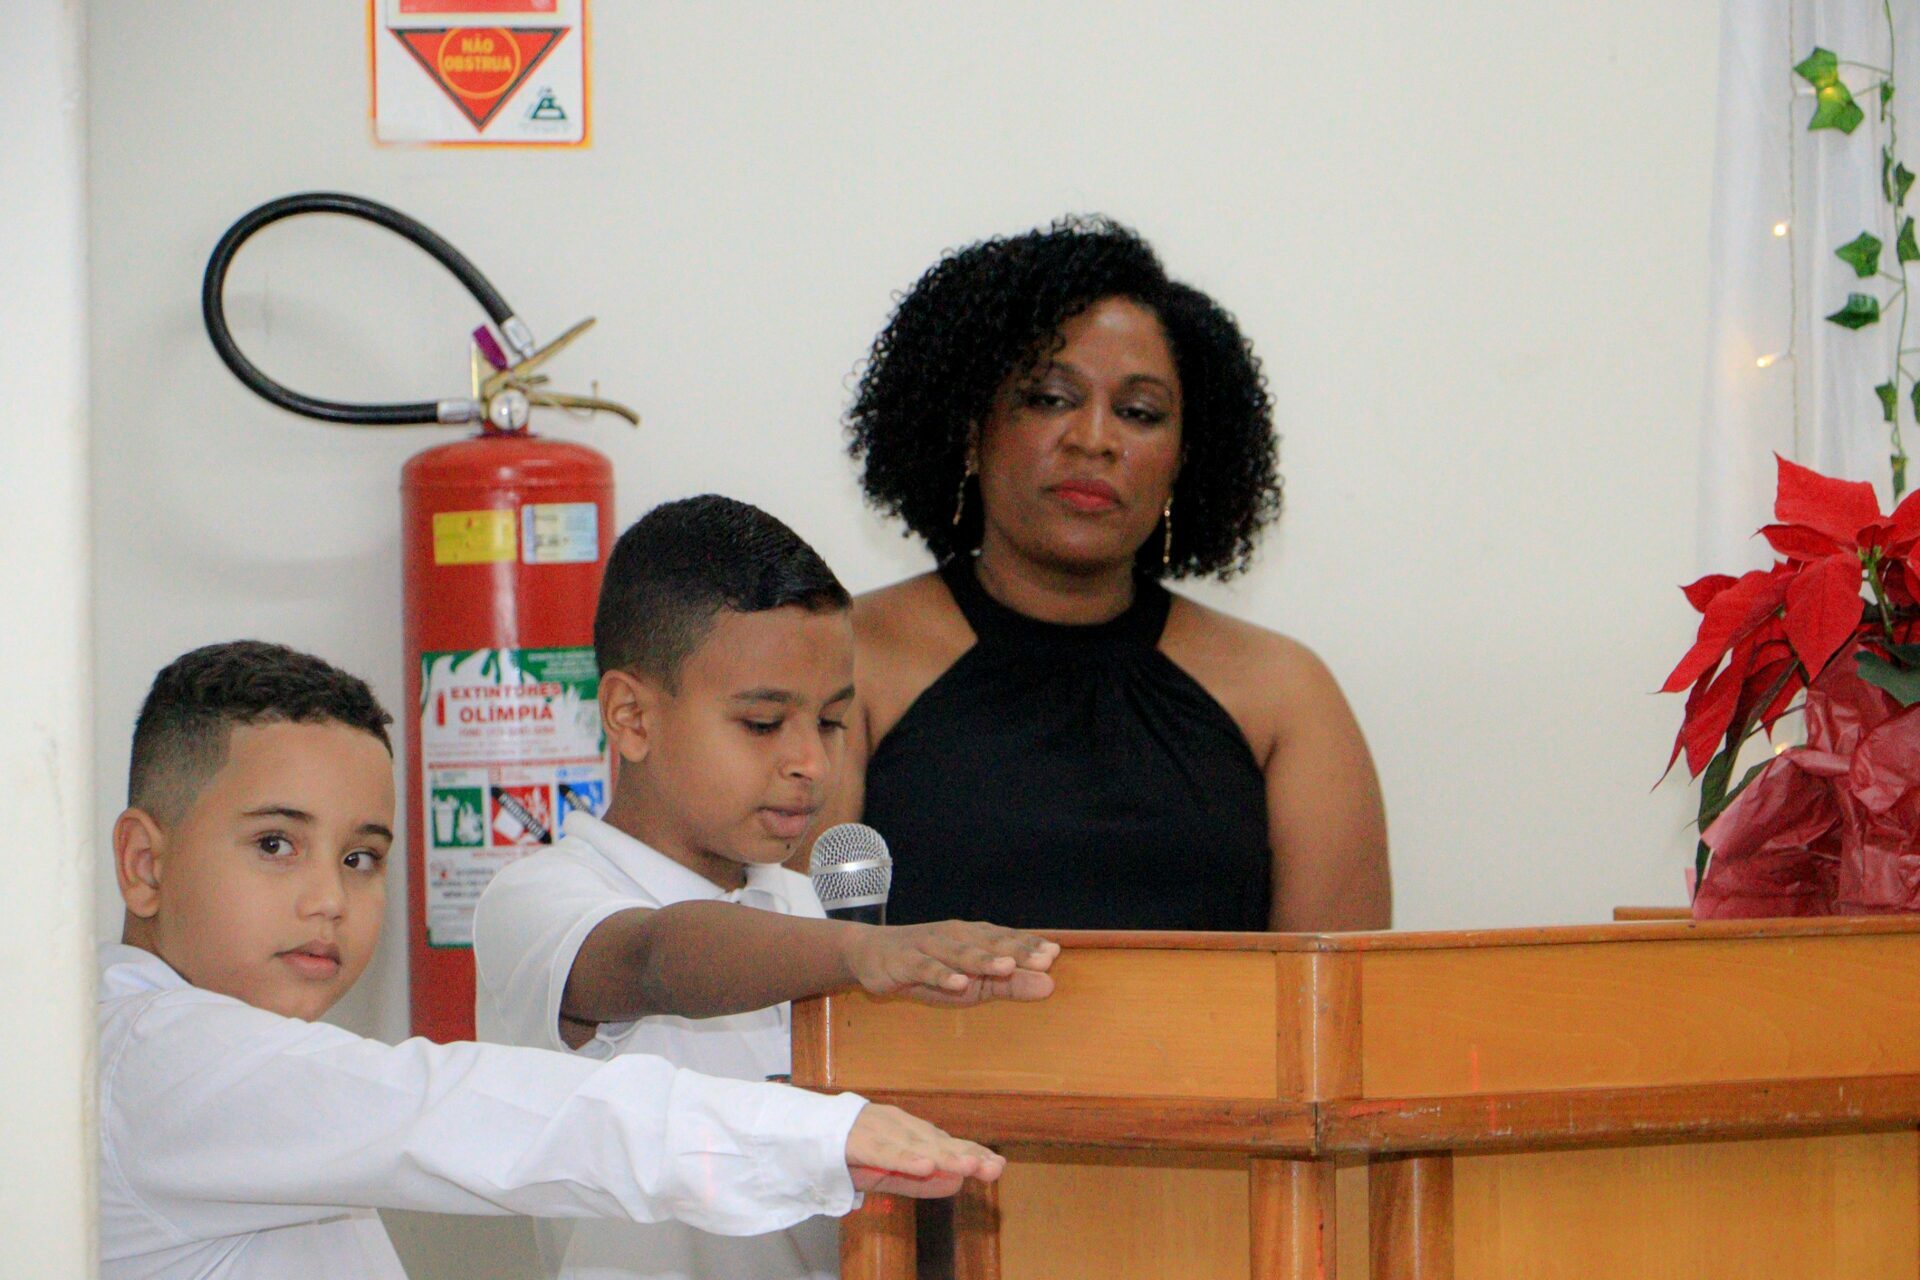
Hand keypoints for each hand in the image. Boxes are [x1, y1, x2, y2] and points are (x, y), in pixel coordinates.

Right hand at [841, 920, 1058, 1005]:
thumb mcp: (973, 982)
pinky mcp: (905, 961)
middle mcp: (955, 936)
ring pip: (960, 953)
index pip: (1006, 940)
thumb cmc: (931, 969)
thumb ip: (1010, 984)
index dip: (1029, 946)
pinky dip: (942, 975)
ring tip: (1007, 966)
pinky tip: (958, 983)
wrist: (871, 954)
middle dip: (1017, 951)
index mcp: (974, 938)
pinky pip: (926, 969)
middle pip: (989, 943)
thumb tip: (1050, 983)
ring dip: (984, 959)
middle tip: (1043, 959)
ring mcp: (929, 946)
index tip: (1054, 954)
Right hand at [845, 1103, 1005, 1198]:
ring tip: (970, 1166)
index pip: (944, 1143)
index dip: (970, 1153)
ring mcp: (876, 1130)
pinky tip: (926, 1165)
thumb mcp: (886, 1172)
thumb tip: (956, 1184)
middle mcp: (896, 1126)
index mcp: (906, 1132)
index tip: (996, 1165)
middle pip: (936, 1143)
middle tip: (994, 1167)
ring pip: (915, 1145)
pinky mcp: (856, 1140)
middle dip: (966, 1154)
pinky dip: (905, 1158)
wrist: (801, 1135)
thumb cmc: (847, 1153)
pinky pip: (883, 1151)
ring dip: (944, 1155)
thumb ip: (917, 1180)